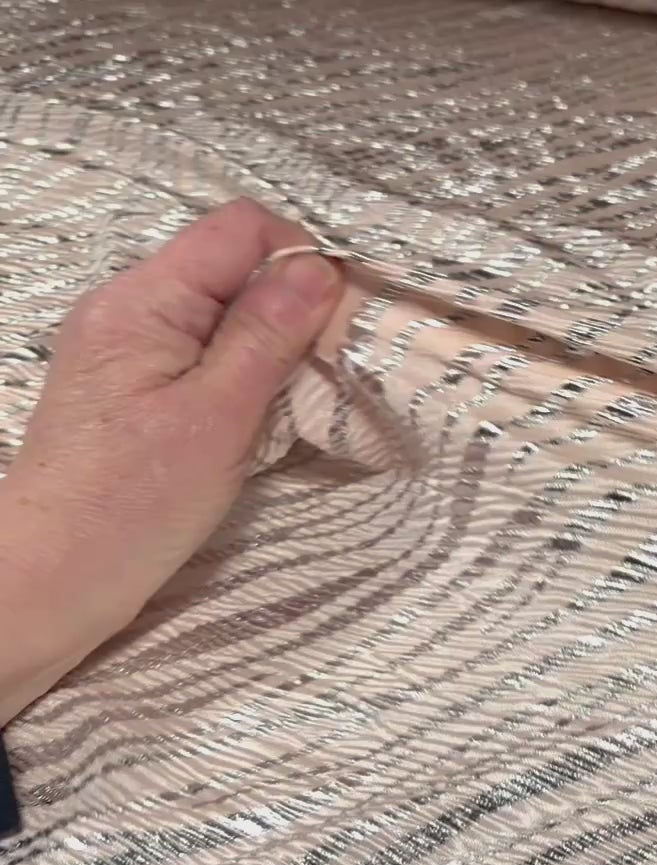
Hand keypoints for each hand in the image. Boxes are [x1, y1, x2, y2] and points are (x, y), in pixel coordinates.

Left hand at [0, 199, 341, 721]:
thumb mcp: (217, 416)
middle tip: (327, 370)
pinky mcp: (137, 385)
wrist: (55, 578)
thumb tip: (321, 267)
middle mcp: (130, 307)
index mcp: (143, 301)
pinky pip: (208, 349)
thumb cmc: (134, 503)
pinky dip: (248, 371)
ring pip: (226, 309)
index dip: (301, 260)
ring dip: (274, 343)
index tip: (338, 323)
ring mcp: (130, 346)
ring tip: (295, 398)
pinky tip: (260, 415)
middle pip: (235, 264)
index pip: (240, 229)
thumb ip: (267, 336)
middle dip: (294, 305)